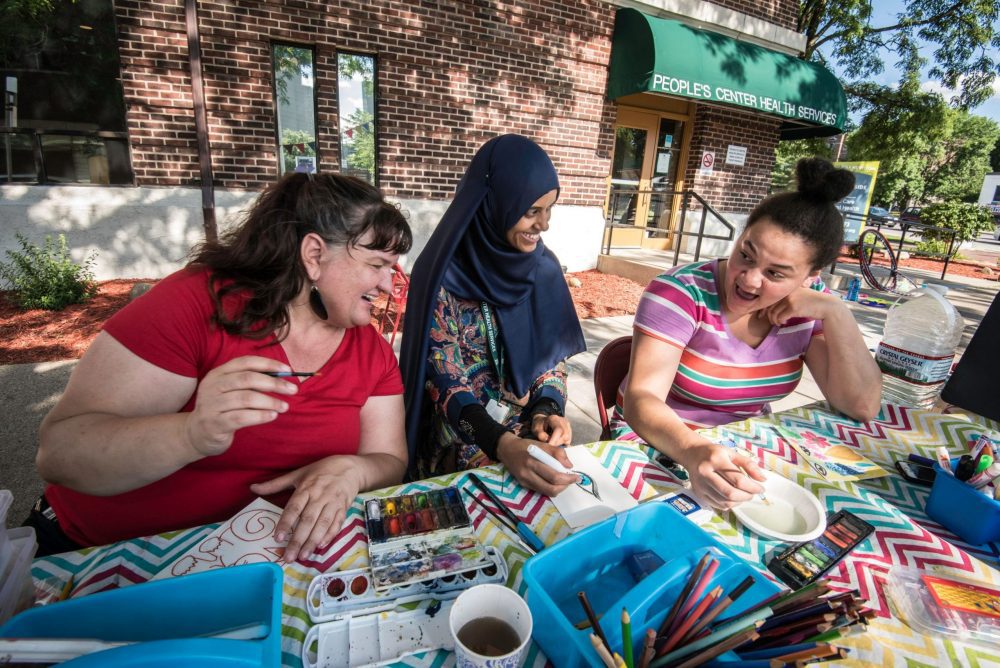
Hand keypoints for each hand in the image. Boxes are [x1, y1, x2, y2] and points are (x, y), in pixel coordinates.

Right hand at [184, 356, 298, 456]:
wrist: (196, 433)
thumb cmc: (222, 409)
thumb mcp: (231, 391)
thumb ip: (250, 382)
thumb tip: (282, 377)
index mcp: (218, 373)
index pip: (246, 362)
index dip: (268, 364)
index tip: (288, 370)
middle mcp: (213, 386)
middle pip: (248, 379)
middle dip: (274, 383)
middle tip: (292, 389)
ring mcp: (212, 405)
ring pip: (246, 398)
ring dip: (270, 401)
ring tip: (284, 406)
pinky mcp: (215, 423)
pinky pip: (242, 417)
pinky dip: (260, 415)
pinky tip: (272, 415)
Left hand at [250, 455, 363, 562]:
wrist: (350, 467)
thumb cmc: (321, 470)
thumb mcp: (298, 473)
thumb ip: (275, 484)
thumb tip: (252, 488)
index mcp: (307, 487)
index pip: (294, 507)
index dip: (286, 523)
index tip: (277, 537)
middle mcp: (320, 496)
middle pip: (308, 520)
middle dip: (298, 539)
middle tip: (289, 556)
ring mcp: (333, 503)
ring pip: (323, 524)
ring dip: (313, 541)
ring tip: (303, 556)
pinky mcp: (344, 508)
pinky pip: (337, 524)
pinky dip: (330, 535)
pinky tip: (321, 546)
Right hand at [496, 433, 578, 496]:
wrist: (507, 450)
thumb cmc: (526, 446)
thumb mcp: (542, 444)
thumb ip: (557, 453)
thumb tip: (569, 466)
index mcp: (533, 462)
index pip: (554, 476)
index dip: (568, 479)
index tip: (576, 476)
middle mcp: (528, 474)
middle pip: (551, 488)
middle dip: (565, 485)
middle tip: (572, 480)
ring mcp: (525, 481)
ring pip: (547, 492)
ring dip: (559, 488)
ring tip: (564, 480)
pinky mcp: (524, 485)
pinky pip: (541, 490)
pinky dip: (551, 487)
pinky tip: (553, 480)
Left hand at [529, 413, 571, 445]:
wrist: (543, 422)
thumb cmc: (539, 425)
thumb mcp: (536, 429)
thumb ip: (541, 435)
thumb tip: (548, 441)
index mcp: (554, 418)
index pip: (558, 429)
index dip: (555, 439)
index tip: (549, 445)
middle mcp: (563, 421)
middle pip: (564, 435)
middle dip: (557, 443)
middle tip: (549, 445)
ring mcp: (567, 426)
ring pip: (567, 439)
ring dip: (559, 444)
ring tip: (551, 443)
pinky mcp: (569, 431)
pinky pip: (568, 441)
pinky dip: (562, 444)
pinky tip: (556, 443)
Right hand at [675, 443, 764, 509]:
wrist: (691, 454)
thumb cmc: (714, 453)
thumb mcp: (732, 453)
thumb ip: (748, 465)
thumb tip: (762, 479)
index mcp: (715, 460)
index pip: (738, 479)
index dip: (753, 487)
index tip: (761, 488)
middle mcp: (705, 473)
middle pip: (730, 493)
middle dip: (746, 496)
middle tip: (753, 493)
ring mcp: (700, 485)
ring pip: (724, 502)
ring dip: (739, 501)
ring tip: (744, 495)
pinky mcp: (699, 493)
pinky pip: (718, 505)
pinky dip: (730, 504)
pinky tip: (734, 497)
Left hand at [757, 287, 837, 325]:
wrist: (827, 306)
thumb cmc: (812, 303)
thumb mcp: (798, 296)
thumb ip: (786, 299)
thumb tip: (771, 309)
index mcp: (787, 288)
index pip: (770, 298)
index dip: (764, 307)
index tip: (761, 315)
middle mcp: (787, 292)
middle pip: (770, 306)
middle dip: (768, 316)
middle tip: (771, 322)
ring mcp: (790, 299)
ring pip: (774, 312)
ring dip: (774, 320)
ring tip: (778, 323)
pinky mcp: (794, 308)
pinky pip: (780, 317)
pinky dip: (780, 321)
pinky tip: (784, 322)